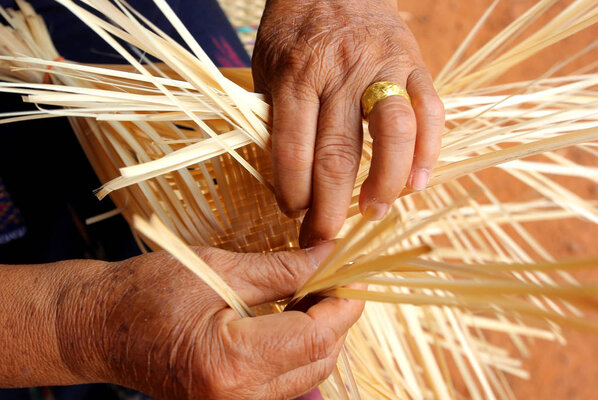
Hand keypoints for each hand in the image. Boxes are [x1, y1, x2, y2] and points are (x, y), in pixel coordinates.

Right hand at [57, 243, 363, 398]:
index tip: (351, 272)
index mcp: (231, 362)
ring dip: (320, 333)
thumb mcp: (219, 268)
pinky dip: (299, 349)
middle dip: (336, 317)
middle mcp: (237, 399)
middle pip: (320, 360)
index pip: (317, 338)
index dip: (344, 303)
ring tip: (312, 292)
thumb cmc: (147, 292)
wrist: (100, 328)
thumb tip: (330, 257)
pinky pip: (286, 382)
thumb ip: (284, 269)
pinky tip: (292, 316)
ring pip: (308, 375)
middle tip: (333, 276)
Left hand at [253, 0, 444, 246]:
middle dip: (331, 207)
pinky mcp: (413, 63)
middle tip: (325, 238)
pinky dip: (429, 150)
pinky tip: (419, 182)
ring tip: (374, 213)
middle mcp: (340, 73)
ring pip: (391, 135)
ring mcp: (382, 67)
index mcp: (296, 74)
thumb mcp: (268, 66)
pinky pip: (430, 110)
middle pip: (339, 154)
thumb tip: (287, 177)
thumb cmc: (294, 29)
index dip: (293, 192)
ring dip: (385, 183)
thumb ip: (278, 117)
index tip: (293, 215)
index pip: (293, 149)